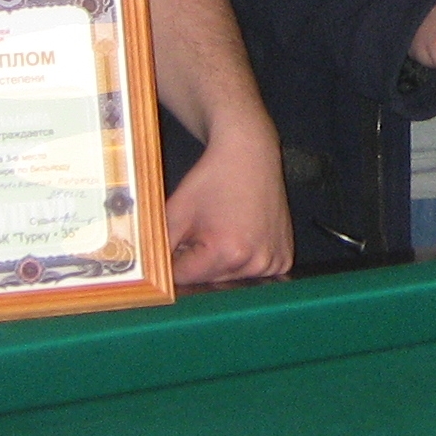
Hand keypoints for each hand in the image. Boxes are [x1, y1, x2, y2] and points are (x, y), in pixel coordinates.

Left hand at [165, 121, 292, 284]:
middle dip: (197, 264)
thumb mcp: (176, 212)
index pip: (186, 279)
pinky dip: (242, 261)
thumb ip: (159, 247)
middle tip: (198, 233)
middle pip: (209, 281)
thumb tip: (151, 276)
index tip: (175, 245)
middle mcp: (256, 261)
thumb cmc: (212, 179)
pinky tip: (240, 235)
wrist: (250, 154)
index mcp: (227, 251)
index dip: (174, 262)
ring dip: (219, 264)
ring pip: (230, 278)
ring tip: (220, 231)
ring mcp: (274, 261)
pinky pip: (253, 272)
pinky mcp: (284, 257)